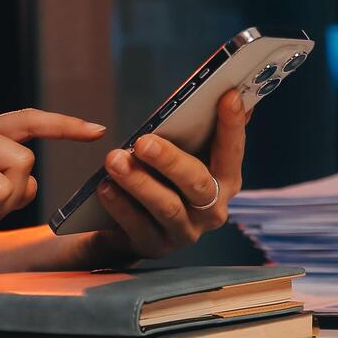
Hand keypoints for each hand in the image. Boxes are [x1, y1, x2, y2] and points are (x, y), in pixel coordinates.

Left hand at [89, 88, 248, 260]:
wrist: (135, 225)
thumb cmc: (164, 177)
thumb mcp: (183, 153)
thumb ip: (203, 129)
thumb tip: (228, 90)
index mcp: (225, 181)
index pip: (233, 152)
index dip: (233, 126)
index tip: (228, 95)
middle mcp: (211, 211)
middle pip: (197, 184)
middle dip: (170, 161)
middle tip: (143, 141)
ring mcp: (184, 233)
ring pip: (167, 207)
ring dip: (139, 182)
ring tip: (114, 161)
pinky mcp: (155, 247)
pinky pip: (138, 227)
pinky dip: (120, 206)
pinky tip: (105, 187)